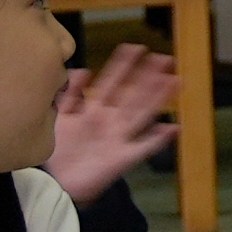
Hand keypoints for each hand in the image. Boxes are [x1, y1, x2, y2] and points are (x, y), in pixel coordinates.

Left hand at [52, 41, 176, 196]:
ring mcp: (119, 138)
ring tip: (174, 81)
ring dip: (158, 98)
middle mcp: (111, 121)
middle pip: (133, 95)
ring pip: (142, 114)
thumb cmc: (59, 151)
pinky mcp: (123, 158)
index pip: (111, 82)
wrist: (57, 184)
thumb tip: (81, 70)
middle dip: (148, 76)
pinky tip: (172, 128)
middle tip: (165, 58)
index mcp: (95, 110)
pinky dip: (158, 139)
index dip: (123, 65)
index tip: (136, 47)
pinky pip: (144, 147)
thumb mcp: (60, 119)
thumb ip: (69, 96)